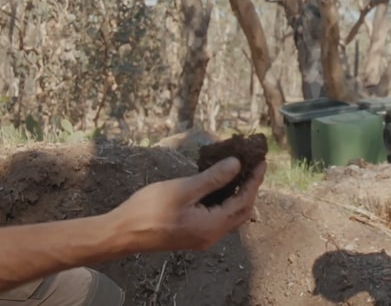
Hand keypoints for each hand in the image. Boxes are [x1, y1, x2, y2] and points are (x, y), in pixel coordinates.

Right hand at [109, 157, 265, 252]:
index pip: (244, 201)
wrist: (121, 233)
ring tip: (240, 173)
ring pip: (230, 216)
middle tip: (254, 166)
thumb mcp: (183, 189)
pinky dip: (224, 201)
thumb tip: (236, 165)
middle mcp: (211, 236)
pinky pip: (218, 218)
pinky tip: (220, 186)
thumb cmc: (149, 210)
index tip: (261, 161)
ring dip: (238, 195)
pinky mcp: (192, 234)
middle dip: (250, 188)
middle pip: (241, 211)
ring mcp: (202, 237)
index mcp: (212, 226)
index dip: (254, 180)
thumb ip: (213, 179)